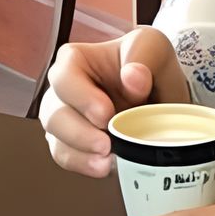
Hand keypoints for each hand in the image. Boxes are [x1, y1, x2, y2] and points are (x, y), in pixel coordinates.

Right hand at [39, 26, 189, 178]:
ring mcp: (65, 120)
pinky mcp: (74, 145)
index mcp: (74, 61)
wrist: (161, 94)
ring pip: (57, 141)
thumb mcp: (153, 48)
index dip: (81, 98)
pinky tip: (105, 167)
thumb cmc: (148, 64)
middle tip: (105, 144)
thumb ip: (144, 56)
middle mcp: (63, 91)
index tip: (105, 114)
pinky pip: (68, 158)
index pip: (63, 78)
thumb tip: (133, 77)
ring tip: (107, 162)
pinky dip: (85, 165)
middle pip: (53, 115)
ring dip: (81, 154)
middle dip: (78, 134)